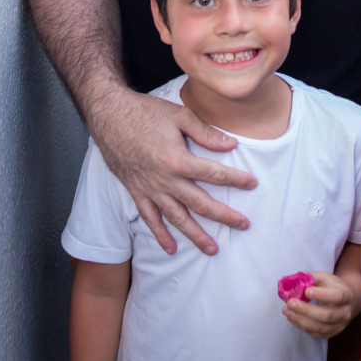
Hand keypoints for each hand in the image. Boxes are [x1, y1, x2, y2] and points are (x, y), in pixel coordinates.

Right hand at [90, 86, 256, 254]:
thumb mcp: (179, 115)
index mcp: (177, 159)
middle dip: (223, 216)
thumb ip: (205, 132)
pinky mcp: (136, 191)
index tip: (252, 183)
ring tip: (212, 249)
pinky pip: (149, 218)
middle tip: (243, 225)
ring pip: (176, 218)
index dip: (235, 179)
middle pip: (199, 203)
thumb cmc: (144, 112)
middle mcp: (164, 179)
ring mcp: (149, 188)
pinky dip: (160, 234)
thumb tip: (230, 144)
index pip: (213, 173)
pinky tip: (170, 248)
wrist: (109, 115)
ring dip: (195, 235)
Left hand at [281, 271, 359, 338]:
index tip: (307, 291)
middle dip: (306, 310)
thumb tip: (293, 280)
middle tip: (290, 303)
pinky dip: (301, 326)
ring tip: (286, 311)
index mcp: (346, 295)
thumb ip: (311, 278)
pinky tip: (291, 317)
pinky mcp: (331, 334)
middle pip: (327, 315)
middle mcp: (345, 313)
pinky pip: (316, 333)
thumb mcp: (326, 278)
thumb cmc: (333, 287)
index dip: (322, 295)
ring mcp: (339, 326)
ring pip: (320, 327)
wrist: (348, 301)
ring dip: (301, 320)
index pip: (337, 296)